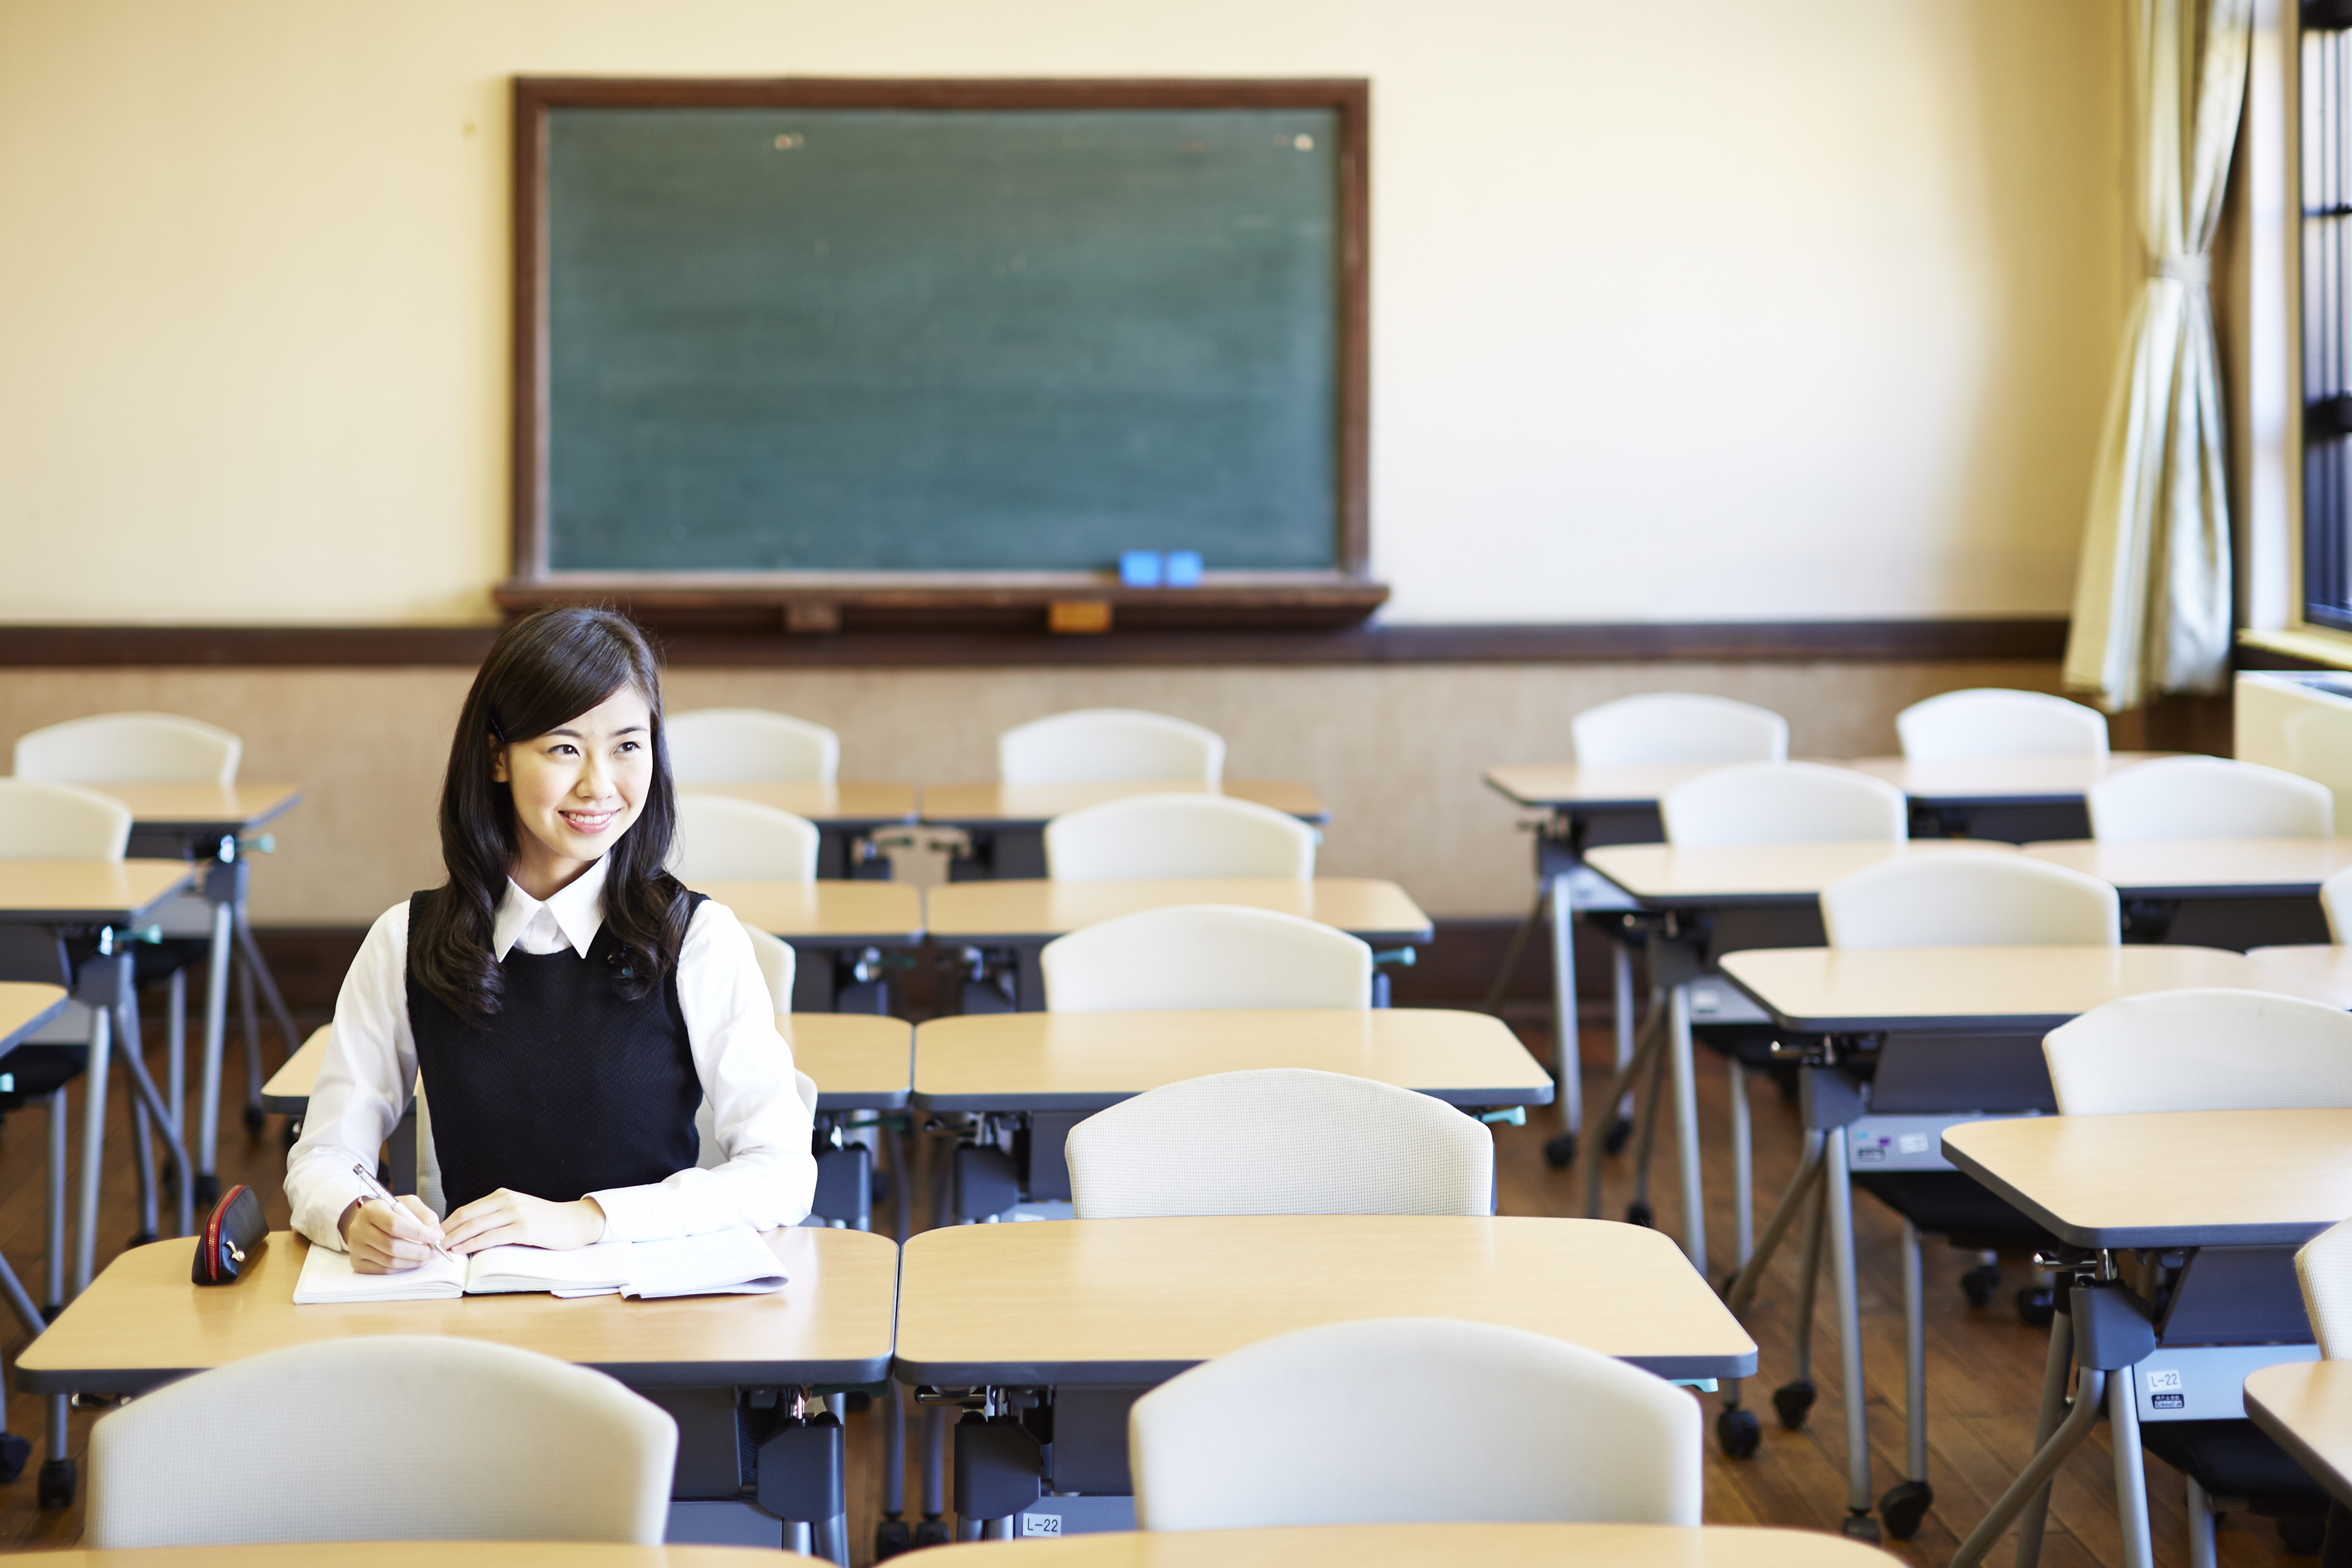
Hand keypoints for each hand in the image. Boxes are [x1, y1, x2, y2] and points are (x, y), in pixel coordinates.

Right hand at [338, 1195, 445, 1273]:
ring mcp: (356, 1248)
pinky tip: (413, 1261)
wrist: (367, 1220)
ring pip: (389, 1261)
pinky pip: (384, 1270)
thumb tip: (437, 1234)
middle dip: (419, 1251)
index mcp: (371, 1210)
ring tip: (427, 1256)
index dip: (417, 1233)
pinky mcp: (357, 1262)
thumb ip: (425, 1215)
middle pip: (392, 1246)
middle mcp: (359, 1229)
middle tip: (435, 1251)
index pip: (394, 1224)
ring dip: (413, 1261)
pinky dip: (402, 1267)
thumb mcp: (408, 1204)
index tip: (435, 1237)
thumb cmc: (390, 1211)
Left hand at [439, 1189, 607, 1254]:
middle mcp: (507, 1200)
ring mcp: (516, 1213)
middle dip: (446, 1230)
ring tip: (440, 1250)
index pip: (468, 1208)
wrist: (577, 1222)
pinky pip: (491, 1237)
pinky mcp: (524, 1228)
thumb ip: (498, 1218)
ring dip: (454, 1238)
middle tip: (430, 1244)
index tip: (435, 1236)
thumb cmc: (548, 1222)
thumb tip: (471, 1233)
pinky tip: (461, 1251)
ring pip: (476, 1225)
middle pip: (467, 1215)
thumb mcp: (519, 1213)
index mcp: (503, 1195)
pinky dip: (472, 1244)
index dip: (448, 1222)